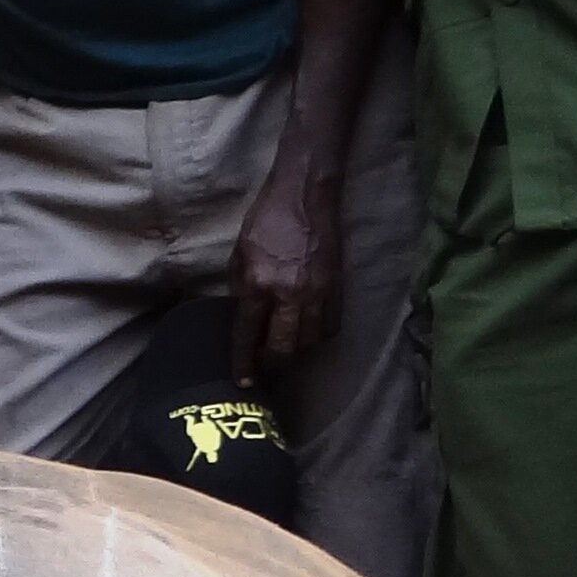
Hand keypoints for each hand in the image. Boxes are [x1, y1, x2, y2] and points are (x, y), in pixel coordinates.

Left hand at [230, 158, 340, 380]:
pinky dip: (317, 337)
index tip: (242, 381)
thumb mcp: (240, 252)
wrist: (305, 195)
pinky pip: (329, 326)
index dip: (243, 361)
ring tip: (283, 355)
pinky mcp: (336, 288)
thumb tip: (241, 315)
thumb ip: (240, 287)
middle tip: (263, 372)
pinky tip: (307, 336)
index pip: (247, 333)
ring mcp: (317, 293)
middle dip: (271, 365)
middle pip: (282, 348)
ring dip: (295, 354)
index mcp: (259, 283)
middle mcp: (289, 293)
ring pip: (309, 342)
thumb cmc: (267, 219)